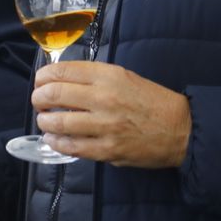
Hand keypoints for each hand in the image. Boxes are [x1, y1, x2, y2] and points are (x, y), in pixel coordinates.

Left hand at [32, 60, 191, 167]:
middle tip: (39, 102)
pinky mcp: (107, 149)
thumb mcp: (124, 76)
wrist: (181, 129)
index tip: (40, 82)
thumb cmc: (152, 101)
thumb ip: (94, 77)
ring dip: (44, 122)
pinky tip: (53, 140)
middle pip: (54, 94)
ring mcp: (105, 126)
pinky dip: (56, 143)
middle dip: (39, 99)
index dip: (43, 77)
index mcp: (108, 76)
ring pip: (57, 123)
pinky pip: (71, 147)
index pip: (62, 71)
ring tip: (45, 121)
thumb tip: (61, 79)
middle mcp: (104, 98)